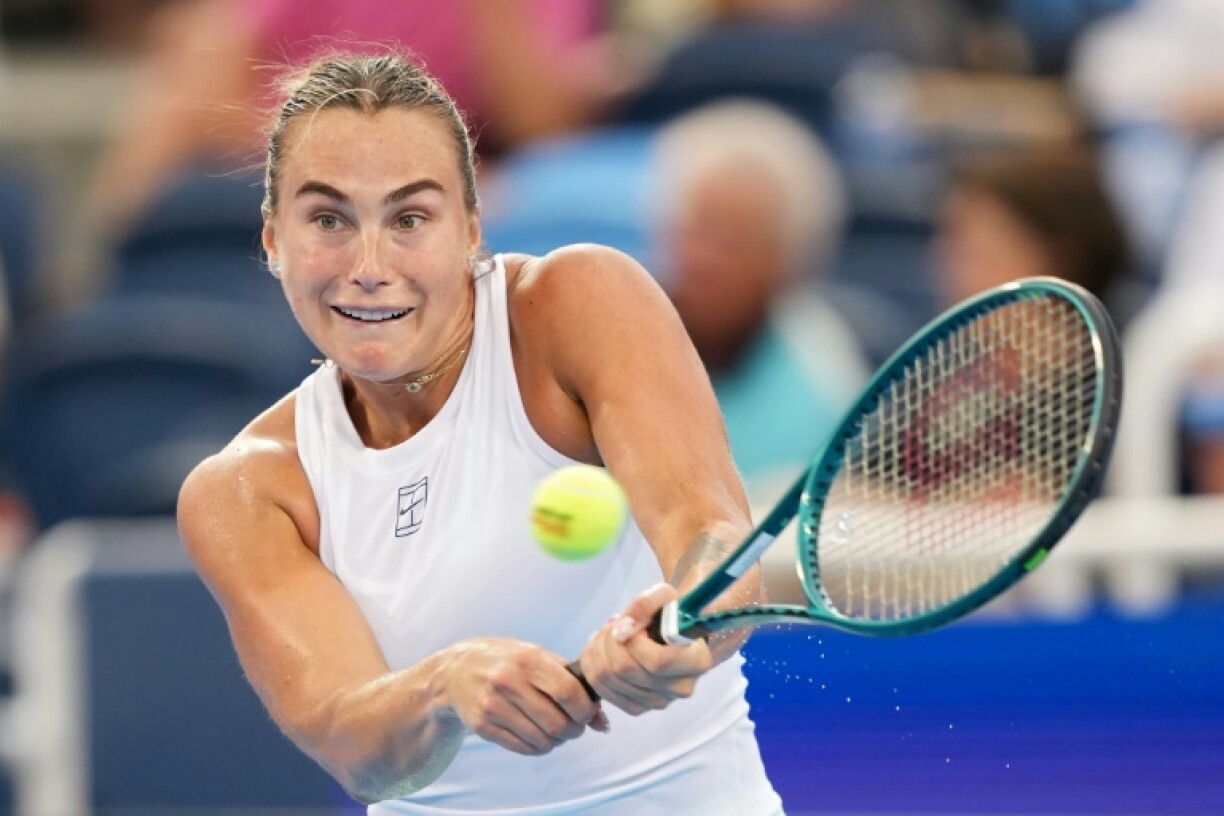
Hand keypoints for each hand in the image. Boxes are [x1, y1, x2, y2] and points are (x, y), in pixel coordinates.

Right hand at [441, 638, 606, 755]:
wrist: (456, 671)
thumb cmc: (508, 661)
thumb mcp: (538, 658)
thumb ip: (573, 683)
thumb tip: (603, 722)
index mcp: (528, 659)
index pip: (568, 692)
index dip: (585, 710)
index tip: (587, 713)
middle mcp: (509, 681)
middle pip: (557, 723)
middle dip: (574, 731)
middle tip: (574, 727)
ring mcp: (493, 705)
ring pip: (542, 740)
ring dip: (556, 741)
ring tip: (554, 730)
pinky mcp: (483, 726)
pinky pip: (523, 748)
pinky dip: (538, 747)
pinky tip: (536, 735)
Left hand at [578, 582, 712, 714]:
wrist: (671, 634)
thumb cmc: (670, 614)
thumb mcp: (664, 595)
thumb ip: (645, 604)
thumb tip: (623, 630)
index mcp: (696, 661)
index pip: (656, 661)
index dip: (633, 640)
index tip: (629, 623)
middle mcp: (680, 688)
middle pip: (626, 670)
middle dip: (609, 642)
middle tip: (612, 626)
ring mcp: (659, 702)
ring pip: (610, 680)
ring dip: (598, 651)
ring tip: (605, 636)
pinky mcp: (639, 708)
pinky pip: (604, 692)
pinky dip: (593, 668)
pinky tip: (600, 652)